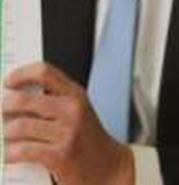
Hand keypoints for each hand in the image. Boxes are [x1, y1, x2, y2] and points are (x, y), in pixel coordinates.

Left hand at [3, 62, 133, 184]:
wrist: (107, 166)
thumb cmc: (86, 139)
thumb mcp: (76, 112)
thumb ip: (52, 101)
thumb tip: (13, 97)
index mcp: (75, 95)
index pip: (44, 72)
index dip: (21, 74)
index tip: (7, 82)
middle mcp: (72, 110)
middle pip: (23, 99)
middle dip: (4, 107)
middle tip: (1, 114)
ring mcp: (67, 132)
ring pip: (18, 127)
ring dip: (4, 134)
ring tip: (5, 137)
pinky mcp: (59, 155)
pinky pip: (22, 150)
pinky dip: (9, 153)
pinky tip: (10, 154)